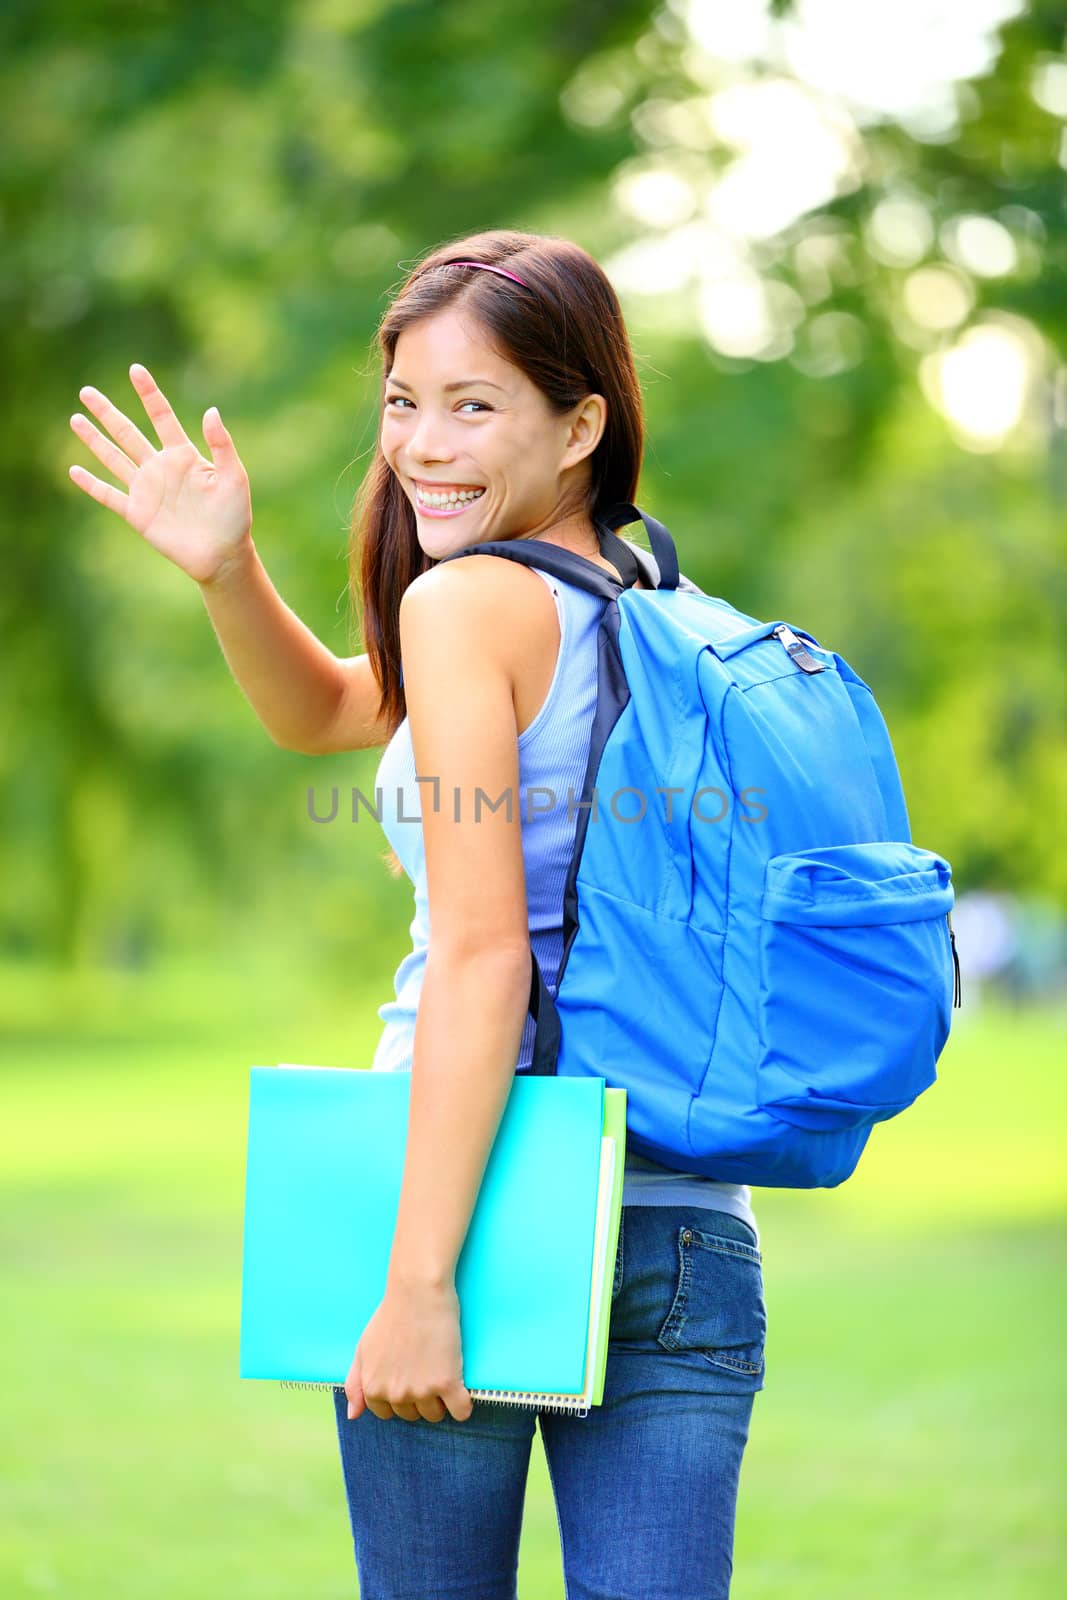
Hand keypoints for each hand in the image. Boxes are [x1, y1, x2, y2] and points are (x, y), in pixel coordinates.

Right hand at [68, 362, 253, 584]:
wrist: (223, 554)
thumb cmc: (234, 516)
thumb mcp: (234, 477)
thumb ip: (222, 444)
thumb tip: (211, 410)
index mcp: (183, 455)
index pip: (161, 416)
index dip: (149, 394)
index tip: (135, 370)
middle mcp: (160, 468)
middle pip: (128, 433)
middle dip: (107, 412)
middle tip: (86, 391)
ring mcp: (146, 490)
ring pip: (113, 458)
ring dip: (94, 439)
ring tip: (76, 418)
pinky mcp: (137, 513)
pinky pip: (109, 495)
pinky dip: (91, 484)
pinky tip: (74, 470)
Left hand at [344, 1277, 473, 1424]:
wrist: (418, 1291)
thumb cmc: (391, 1315)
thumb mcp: (364, 1348)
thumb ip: (355, 1383)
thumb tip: (352, 1415)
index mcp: (374, 1388)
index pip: (387, 1413)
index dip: (398, 1395)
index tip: (407, 1376)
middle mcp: (396, 1394)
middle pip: (412, 1415)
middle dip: (418, 1396)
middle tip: (424, 1367)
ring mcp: (422, 1390)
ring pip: (435, 1414)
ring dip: (440, 1398)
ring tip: (439, 1368)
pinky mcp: (447, 1382)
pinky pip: (460, 1412)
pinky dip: (463, 1404)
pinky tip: (459, 1388)